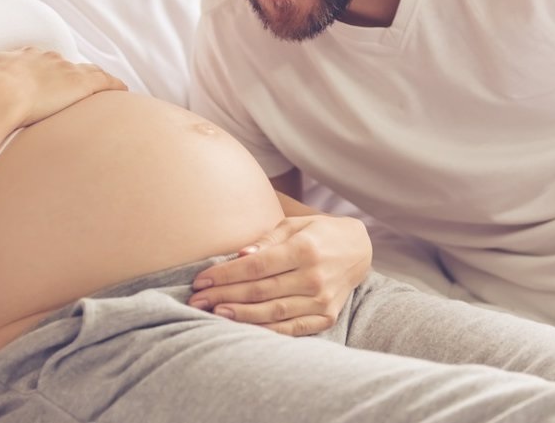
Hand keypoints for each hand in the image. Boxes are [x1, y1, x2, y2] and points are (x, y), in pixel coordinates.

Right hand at [0, 47, 126, 125]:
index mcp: (26, 56)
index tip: (52, 77)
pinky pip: (105, 82)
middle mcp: (48, 58)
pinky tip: (122, 91)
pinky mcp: (81, 84)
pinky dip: (114, 86)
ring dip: (96, 79)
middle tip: (79, 86)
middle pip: (67, 65)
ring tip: (106, 87)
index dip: (49, 69)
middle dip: (73, 74)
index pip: (43, 60)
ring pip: (88, 72)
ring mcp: (66, 70)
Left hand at [187, 214, 371, 335]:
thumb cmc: (318, 233)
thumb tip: (240, 255)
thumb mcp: (294, 225)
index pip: (256, 267)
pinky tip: (244, 328)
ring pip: (273, 313)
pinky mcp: (326, 317)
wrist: (358, 250)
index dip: (226, 275)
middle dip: (224, 296)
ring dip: (240, 315)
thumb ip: (267, 240)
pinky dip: (267, 330)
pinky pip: (292, 329)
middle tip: (197, 301)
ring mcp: (322, 301)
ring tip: (214, 314)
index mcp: (304, 249)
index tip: (201, 280)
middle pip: (260, 291)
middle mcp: (314, 277)